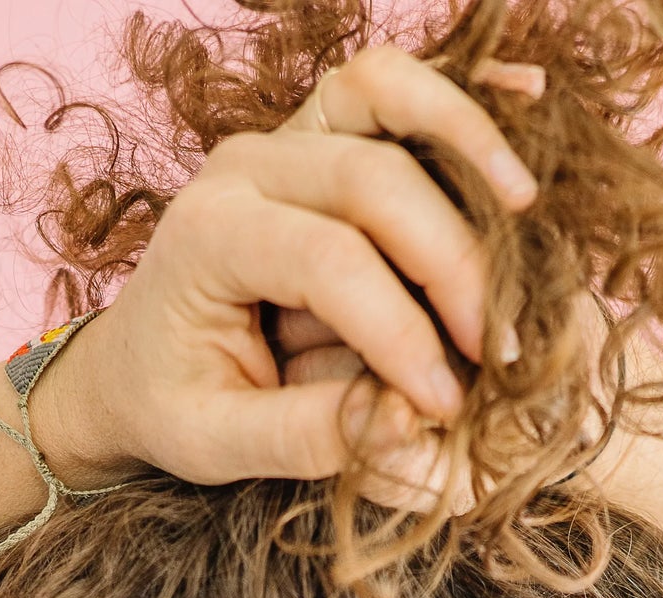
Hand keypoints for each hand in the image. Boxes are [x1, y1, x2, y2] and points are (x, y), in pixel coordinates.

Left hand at [54, 46, 544, 487]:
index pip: (329, 262)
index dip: (403, 332)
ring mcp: (286, 142)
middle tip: (497, 352)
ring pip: (385, 95)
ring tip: (526, 213)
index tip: (446, 406)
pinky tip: (522, 104)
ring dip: (468, 146)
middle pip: (372, 178)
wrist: (137, 362)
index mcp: (208, 235)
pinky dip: (454, 99)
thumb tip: (415, 434)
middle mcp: (246, 168)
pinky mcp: (322, 140)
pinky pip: (392, 90)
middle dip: (450, 264)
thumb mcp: (217, 442)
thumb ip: (308, 439)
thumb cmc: (172, 402)